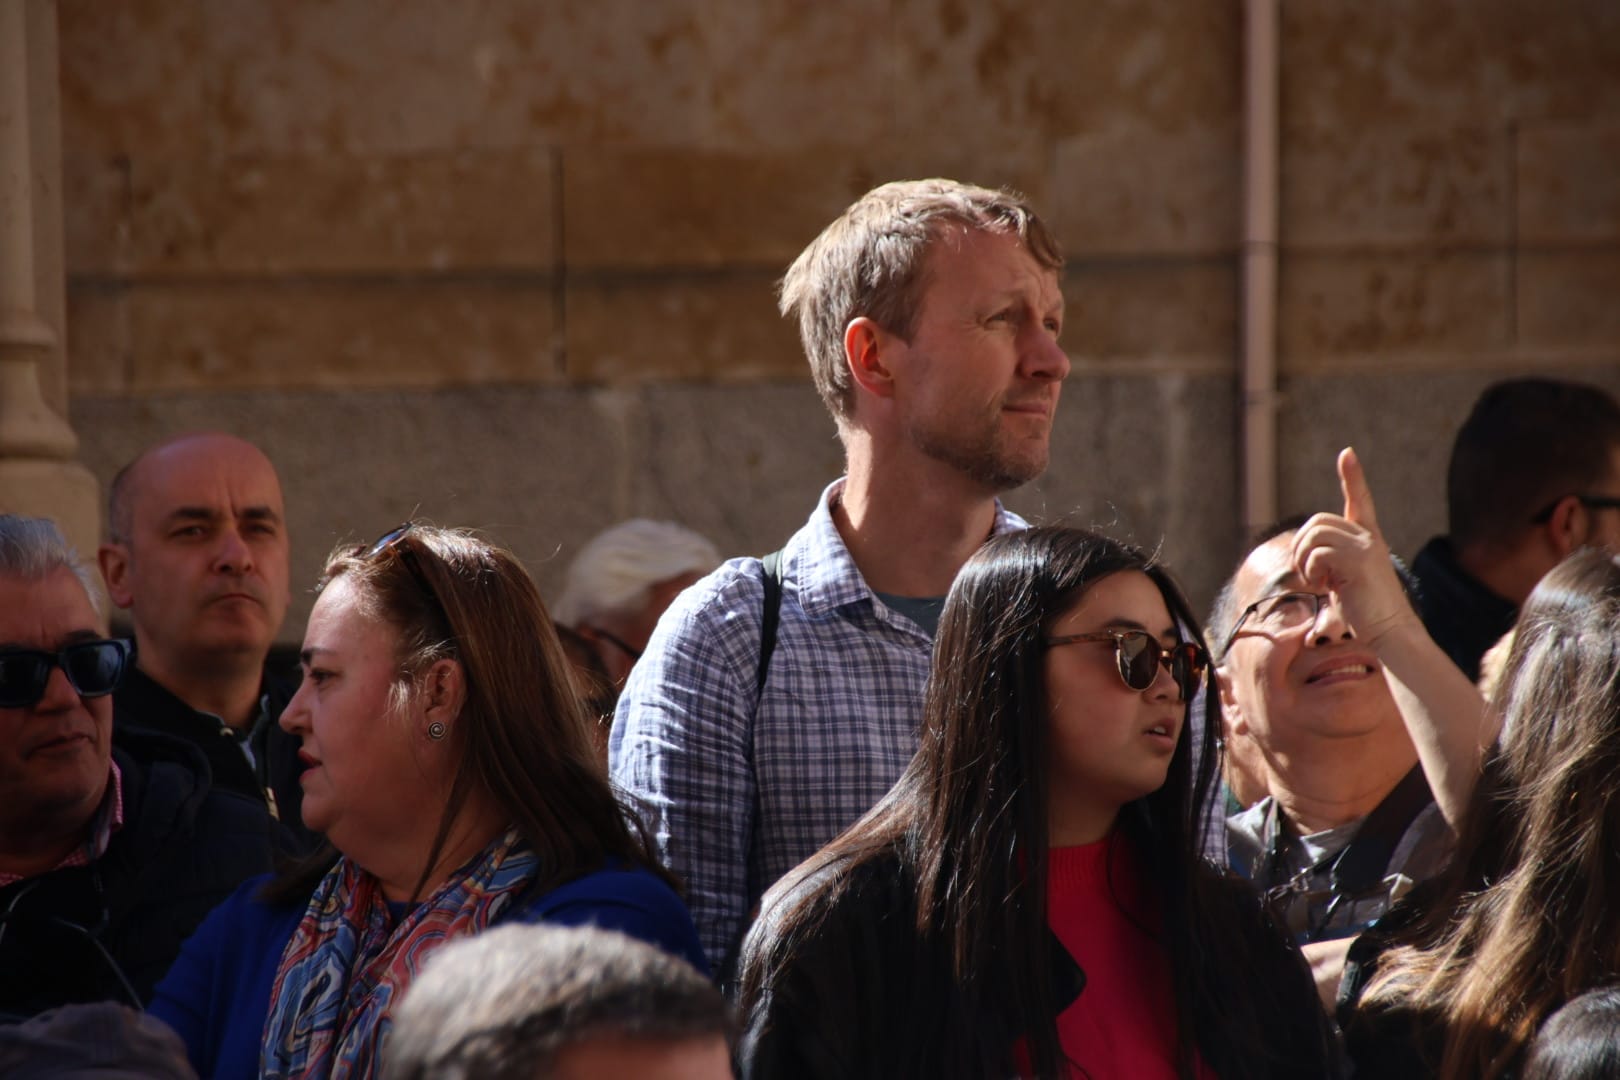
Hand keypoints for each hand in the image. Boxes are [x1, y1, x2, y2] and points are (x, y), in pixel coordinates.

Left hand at [1290, 447, 1416, 648]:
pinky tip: (1323, 586)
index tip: (1347, 453)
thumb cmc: (1366, 612)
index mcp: (1368, 539)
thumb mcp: (1345, 578)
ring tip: (1316, 580)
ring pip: (1314, 534)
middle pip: (1317, 522)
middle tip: (1309, 572)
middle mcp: (1368, 537)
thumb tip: (1305, 552)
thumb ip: (1331, 559)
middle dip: (1301, 546)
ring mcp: (1364, 547)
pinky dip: (1311, 570)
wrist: (1390, 632)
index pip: (1360, 500)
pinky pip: (1317, 553)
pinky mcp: (1357, 561)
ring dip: (1304, 560)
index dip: (1353, 477)